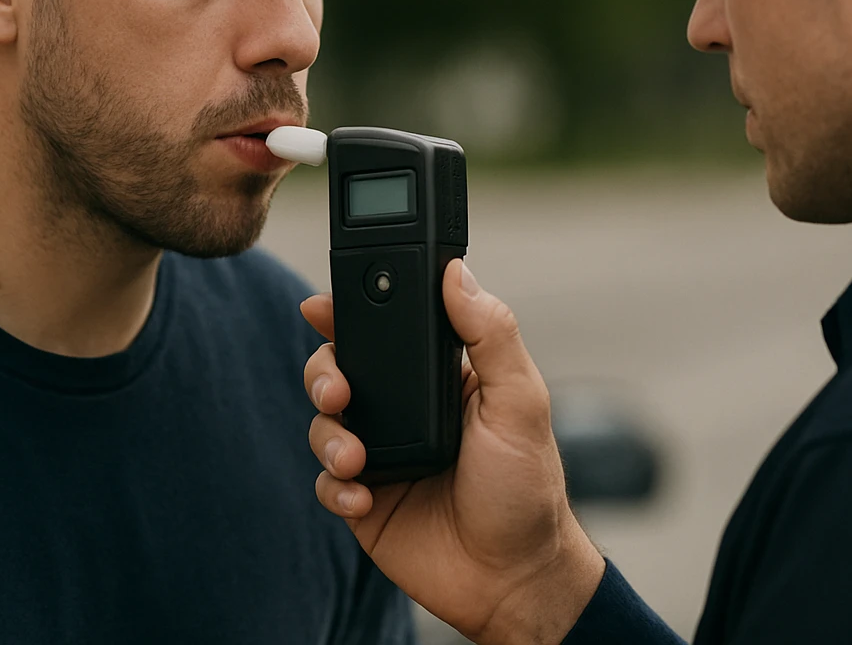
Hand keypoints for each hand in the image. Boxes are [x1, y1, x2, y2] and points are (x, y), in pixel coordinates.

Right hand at [301, 260, 604, 644]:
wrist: (513, 578)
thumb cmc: (528, 489)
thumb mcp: (522, 402)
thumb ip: (492, 334)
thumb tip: (457, 273)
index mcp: (443, 376)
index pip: (390, 328)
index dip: (353, 311)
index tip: (323, 303)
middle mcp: (406, 408)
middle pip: (341, 367)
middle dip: (325, 371)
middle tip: (338, 391)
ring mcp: (382, 452)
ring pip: (324, 421)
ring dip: (328, 433)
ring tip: (355, 456)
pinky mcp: (363, 499)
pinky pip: (325, 481)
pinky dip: (334, 485)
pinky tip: (362, 496)